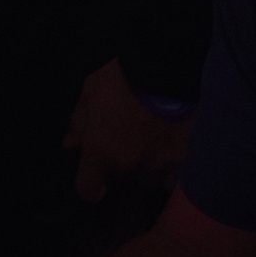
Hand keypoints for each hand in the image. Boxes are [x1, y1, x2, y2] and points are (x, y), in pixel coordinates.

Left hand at [65, 57, 191, 203]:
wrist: (161, 66)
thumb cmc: (118, 77)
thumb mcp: (89, 94)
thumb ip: (79, 125)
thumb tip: (72, 145)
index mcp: (101, 152)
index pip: (89, 189)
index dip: (91, 185)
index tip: (96, 178)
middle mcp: (128, 166)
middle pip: (121, 180)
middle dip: (120, 167)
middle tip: (125, 144)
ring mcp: (157, 165)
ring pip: (148, 180)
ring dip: (145, 169)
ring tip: (148, 148)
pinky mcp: (183, 159)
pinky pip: (173, 178)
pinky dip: (169, 172)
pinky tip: (168, 155)